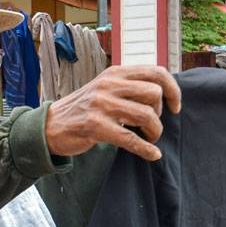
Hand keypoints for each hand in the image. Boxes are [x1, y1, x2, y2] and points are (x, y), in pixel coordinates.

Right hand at [45, 66, 181, 160]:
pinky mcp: (95, 126)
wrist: (50, 126)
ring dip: (154, 132)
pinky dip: (146, 149)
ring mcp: (101, 105)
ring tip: (149, 139)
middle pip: (154, 94)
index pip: (156, 72)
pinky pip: (130, 138)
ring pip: (146, 115)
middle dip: (160, 113)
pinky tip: (152, 154)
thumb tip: (163, 92)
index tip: (175, 107)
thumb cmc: (83, 110)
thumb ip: (129, 87)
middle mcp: (109, 85)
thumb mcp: (105, 88)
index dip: (173, 90)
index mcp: (115, 73)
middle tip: (152, 125)